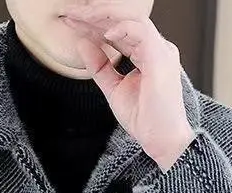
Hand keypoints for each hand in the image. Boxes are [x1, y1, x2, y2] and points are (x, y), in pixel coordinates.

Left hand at [61, 1, 195, 170]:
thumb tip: (82, 44)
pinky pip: (142, 33)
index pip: (119, 29)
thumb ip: (99, 66)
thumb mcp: (113, 89)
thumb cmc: (144, 119)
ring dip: (103, 16)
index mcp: (147, 53)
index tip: (71, 21)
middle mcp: (156, 48)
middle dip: (95, 14)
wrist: (161, 140)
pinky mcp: (161, 60)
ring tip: (81, 17)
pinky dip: (122, 29)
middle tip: (70, 12)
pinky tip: (104, 34)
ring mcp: (161, 52)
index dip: (94, 23)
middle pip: (124, 20)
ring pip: (132, 19)